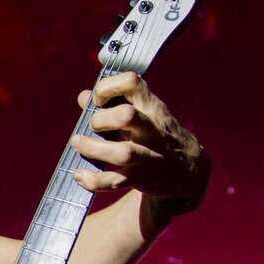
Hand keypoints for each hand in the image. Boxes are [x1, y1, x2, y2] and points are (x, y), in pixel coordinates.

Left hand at [68, 71, 209, 214]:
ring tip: (77, 143)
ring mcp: (148, 156)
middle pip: (127, 116)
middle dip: (102, 119)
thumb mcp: (141, 112)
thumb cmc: (153, 134)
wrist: (186, 169)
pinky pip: (114, 181)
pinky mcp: (141, 179)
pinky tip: (79, 175)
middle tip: (94, 125)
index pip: (132, 83)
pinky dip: (93, 180)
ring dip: (93, 148)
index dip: (108, 87)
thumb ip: (112, 102)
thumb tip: (84, 97)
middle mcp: (152, 129)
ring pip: (123, 153)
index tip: (98, 99)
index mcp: (151, 107)